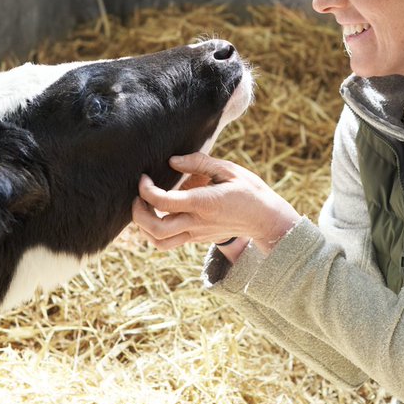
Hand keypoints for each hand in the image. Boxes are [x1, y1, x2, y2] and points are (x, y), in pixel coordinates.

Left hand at [132, 152, 298, 254]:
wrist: (265, 219)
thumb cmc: (248, 190)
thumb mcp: (228, 169)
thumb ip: (199, 162)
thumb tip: (172, 161)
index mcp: (203, 203)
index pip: (163, 202)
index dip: (146, 190)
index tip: (144, 177)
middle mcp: (196, 223)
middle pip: (154, 229)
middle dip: (137, 213)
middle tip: (138, 195)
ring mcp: (195, 234)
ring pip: (159, 242)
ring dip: (144, 227)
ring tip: (145, 208)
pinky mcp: (196, 239)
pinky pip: (169, 242)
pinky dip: (155, 231)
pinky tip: (158, 213)